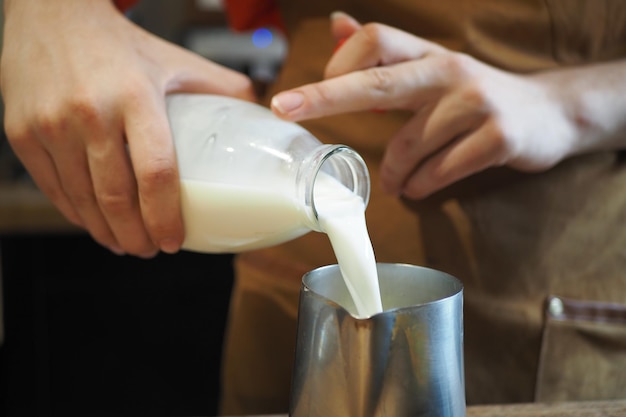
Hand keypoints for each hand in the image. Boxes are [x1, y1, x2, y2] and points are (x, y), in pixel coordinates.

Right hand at [1, 0, 254, 256]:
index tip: (174, 240)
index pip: (156, 172)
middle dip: (137, 236)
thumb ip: (221, 87)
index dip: (166, 216)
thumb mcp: (175, 59)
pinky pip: (53, 189)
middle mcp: (90, 112)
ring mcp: (50, 124)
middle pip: (116, 196)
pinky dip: (76, 214)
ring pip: (82, 200)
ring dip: (106, 232)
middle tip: (153, 250)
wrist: (50, 13)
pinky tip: (94, 224)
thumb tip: (262, 114)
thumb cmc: (120, 44)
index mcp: (136, 97)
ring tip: (127, 245)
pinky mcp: (22, 132)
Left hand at [270, 12, 625, 198]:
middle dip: (328, 96)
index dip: (337, 63)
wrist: (551, 113)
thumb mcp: (432, 69)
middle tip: (289, 110)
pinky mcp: (499, 138)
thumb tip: (336, 26)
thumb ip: (384, 55)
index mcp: (429, 56)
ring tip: (393, 186)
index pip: (375, 40)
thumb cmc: (477, 96)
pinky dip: (424, 185)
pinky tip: (419, 189)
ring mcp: (477, 103)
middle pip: (380, 81)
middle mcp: (449, 72)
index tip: (308, 96)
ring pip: (411, 144)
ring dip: (394, 173)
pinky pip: (443, 170)